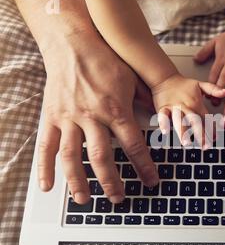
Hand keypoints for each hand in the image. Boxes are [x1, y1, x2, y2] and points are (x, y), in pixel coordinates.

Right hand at [39, 30, 158, 203]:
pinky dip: (45, 168)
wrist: (74, 44)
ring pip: (72, 157)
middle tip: (118, 198)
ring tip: (85, 200)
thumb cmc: (105, 60)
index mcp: (116, 110)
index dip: (144, 167)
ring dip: (79, 182)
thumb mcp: (132, 80)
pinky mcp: (52, 117)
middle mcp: (92, 117)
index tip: (150, 181)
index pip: (134, 145)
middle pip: (102, 157)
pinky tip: (47, 186)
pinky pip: (46, 146)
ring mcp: (69, 118)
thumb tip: (160, 116)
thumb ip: (143, 102)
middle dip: (111, 182)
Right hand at [151, 74, 224, 147]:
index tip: (216, 138)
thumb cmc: (183, 85)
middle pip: (194, 122)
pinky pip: (163, 116)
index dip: (212, 128)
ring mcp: (174, 108)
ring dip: (183, 132)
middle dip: (200, 134)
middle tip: (205, 146)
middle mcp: (186, 107)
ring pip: (179, 121)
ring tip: (187, 143)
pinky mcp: (163, 108)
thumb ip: (214, 89)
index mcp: (196, 103)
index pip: (206, 118)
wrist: (165, 78)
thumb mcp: (201, 85)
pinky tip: (165, 131)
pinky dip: (163, 123)